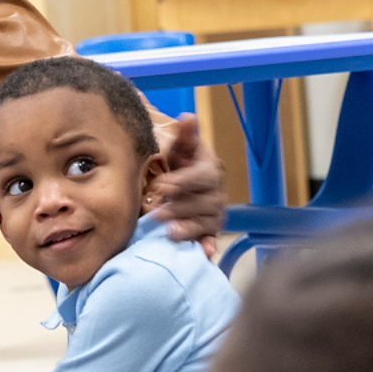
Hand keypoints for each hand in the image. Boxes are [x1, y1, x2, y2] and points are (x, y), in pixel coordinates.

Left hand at [149, 113, 224, 254]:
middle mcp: (216, 192)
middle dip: (180, 208)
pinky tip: (202, 254)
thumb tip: (188, 117)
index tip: (162, 185)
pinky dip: (207, 247)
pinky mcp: (209, 230)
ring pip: (206, 222)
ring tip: (170, 233)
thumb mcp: (179, 147)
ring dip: (189, 228)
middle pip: (204, 202)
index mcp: (210, 170)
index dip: (183, 181)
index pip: (202, 176)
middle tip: (156, 212)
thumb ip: (184, 135)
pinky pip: (211, 240)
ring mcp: (214, 213)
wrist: (181, 183)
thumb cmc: (179, 163)